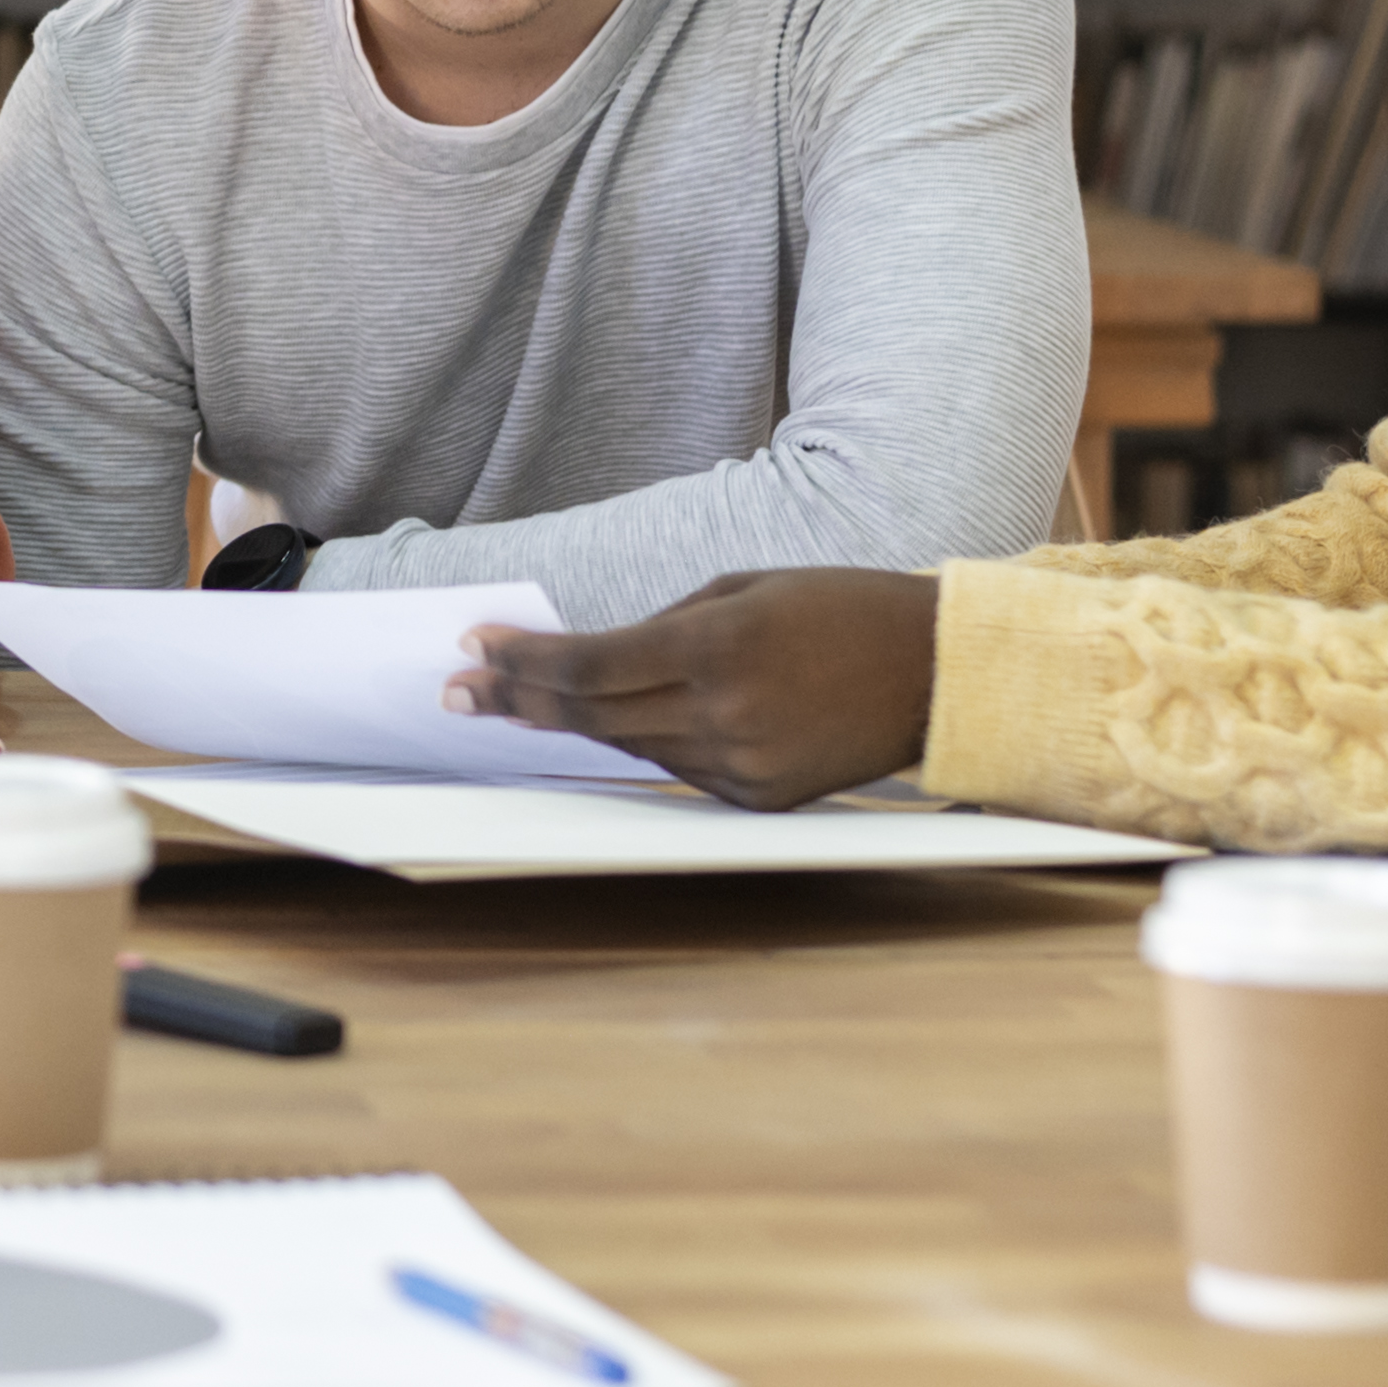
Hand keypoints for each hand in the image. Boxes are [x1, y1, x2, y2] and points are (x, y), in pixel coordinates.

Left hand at [442, 568, 944, 808]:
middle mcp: (723, 714)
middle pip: (590, 714)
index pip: (588, 666)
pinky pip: (676, 768)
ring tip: (509, 700)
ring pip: (626, 745)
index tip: (471, 648)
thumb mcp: (742, 588)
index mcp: (717, 648)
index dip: (521, 661)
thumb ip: (660, 627)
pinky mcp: (758, 798)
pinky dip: (640, 740)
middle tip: (454, 690)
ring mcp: (741, 765)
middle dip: (515, 699)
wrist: (933, 673)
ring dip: (567, 721)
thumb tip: (586, 658)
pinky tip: (605, 721)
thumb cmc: (836, 609)